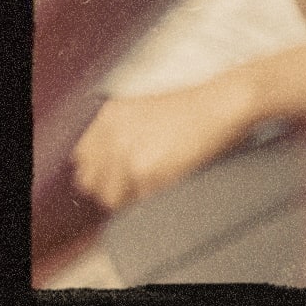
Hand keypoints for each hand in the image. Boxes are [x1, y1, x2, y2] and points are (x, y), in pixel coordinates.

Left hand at [71, 78, 258, 209]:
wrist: (223, 105)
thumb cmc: (196, 109)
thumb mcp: (144, 111)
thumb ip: (118, 134)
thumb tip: (105, 169)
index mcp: (108, 115)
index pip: (81, 158)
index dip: (100, 171)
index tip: (116, 176)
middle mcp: (110, 132)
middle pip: (91, 181)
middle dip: (112, 186)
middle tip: (138, 182)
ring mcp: (125, 152)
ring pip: (112, 196)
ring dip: (131, 195)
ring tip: (156, 181)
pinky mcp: (145, 170)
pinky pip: (140, 199)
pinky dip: (154, 194)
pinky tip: (172, 175)